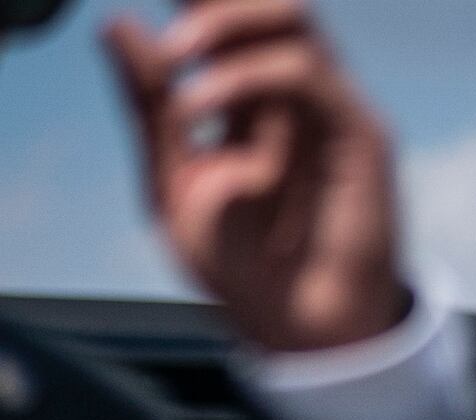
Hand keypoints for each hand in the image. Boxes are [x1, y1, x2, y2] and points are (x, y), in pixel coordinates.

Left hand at [106, 0, 405, 354]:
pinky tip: (197, 106)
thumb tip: (116, 23)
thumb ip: (149, 104)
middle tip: (170, 32)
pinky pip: (305, 74)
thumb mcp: (171, 178)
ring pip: (293, 15)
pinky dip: (245, 76)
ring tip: (175, 54)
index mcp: (252, 96)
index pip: (229, 13)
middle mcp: (296, 92)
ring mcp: (330, 108)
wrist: (295, 331)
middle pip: (269, 0)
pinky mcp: (359, 133)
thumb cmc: (241, 266)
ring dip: (225, 20)